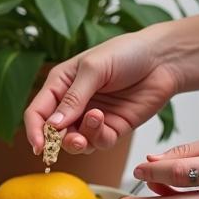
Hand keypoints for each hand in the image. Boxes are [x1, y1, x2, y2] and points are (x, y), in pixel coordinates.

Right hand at [23, 31, 180, 156]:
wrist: (163, 59)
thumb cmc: (127, 52)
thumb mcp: (93, 69)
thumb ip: (73, 98)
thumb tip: (53, 125)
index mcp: (60, 84)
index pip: (38, 112)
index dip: (35, 130)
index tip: (39, 145)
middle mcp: (73, 104)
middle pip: (54, 133)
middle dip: (60, 141)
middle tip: (73, 139)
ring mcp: (92, 118)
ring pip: (76, 142)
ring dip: (81, 139)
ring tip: (95, 121)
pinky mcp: (113, 128)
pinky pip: (99, 143)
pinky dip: (99, 137)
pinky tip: (106, 120)